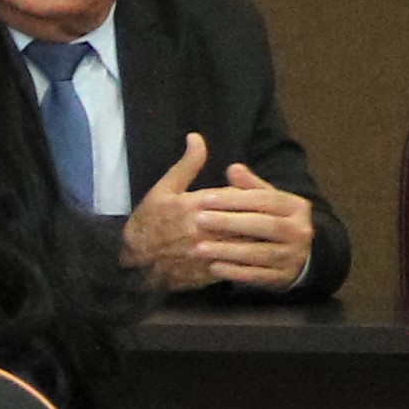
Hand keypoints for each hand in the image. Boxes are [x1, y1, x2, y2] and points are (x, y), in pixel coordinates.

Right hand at [120, 135, 304, 293]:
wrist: (132, 261)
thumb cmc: (148, 221)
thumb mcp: (163, 189)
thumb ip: (187, 165)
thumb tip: (197, 138)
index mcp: (192, 206)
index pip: (233, 197)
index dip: (249, 194)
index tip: (262, 194)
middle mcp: (200, 229)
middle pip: (243, 221)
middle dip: (260, 217)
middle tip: (276, 215)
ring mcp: (204, 252)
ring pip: (243, 244)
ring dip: (259, 238)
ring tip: (272, 234)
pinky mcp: (205, 271)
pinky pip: (235, 264)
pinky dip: (248, 259)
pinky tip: (257, 255)